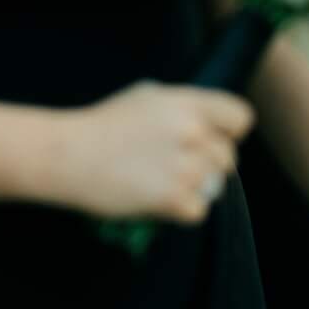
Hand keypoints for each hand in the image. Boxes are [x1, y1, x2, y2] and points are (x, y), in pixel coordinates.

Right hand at [57, 82, 253, 222]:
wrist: (68, 154)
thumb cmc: (103, 125)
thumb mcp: (146, 97)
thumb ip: (184, 106)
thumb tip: (212, 122)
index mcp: (186, 103)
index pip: (241, 118)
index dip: (228, 133)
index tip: (209, 140)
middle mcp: (190, 131)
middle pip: (228, 159)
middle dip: (206, 166)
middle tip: (173, 168)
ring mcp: (183, 165)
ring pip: (215, 187)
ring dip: (193, 190)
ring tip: (160, 182)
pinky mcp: (171, 197)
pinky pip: (198, 211)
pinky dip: (179, 211)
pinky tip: (155, 198)